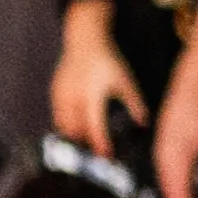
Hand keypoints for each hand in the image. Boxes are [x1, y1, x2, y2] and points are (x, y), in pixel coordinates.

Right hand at [49, 35, 147, 155]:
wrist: (85, 43)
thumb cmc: (108, 62)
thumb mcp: (126, 82)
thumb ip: (134, 103)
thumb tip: (143, 123)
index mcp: (93, 95)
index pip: (95, 125)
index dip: (100, 142)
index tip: (106, 155)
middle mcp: (74, 97)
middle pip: (76, 130)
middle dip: (86, 143)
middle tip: (96, 153)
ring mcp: (61, 95)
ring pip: (64, 125)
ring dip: (75, 136)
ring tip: (85, 143)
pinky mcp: (54, 92)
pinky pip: (58, 115)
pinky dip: (66, 124)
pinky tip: (75, 127)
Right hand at [154, 72, 197, 197]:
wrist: (196, 78)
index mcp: (180, 152)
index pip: (179, 191)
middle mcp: (166, 151)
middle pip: (169, 188)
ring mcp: (163, 145)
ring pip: (165, 178)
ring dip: (177, 195)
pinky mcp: (164, 139)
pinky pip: (165, 168)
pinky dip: (174, 181)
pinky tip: (184, 184)